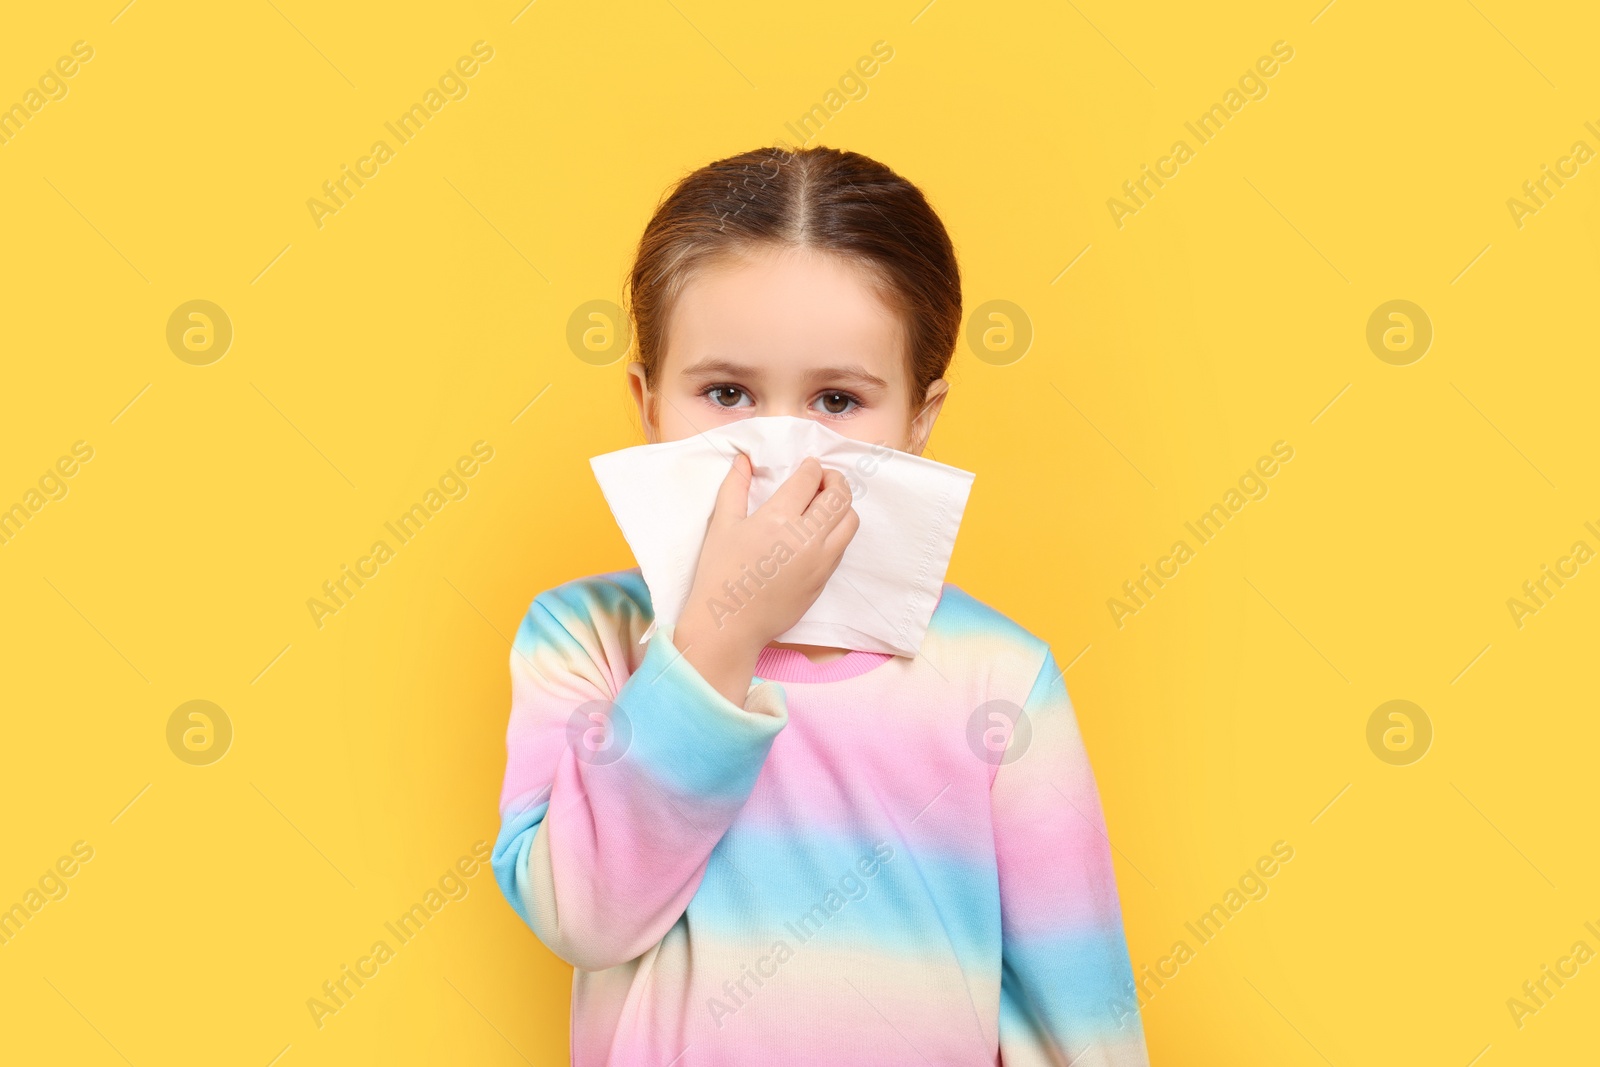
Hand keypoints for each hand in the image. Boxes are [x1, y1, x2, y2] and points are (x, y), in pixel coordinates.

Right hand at [673, 453, 858, 704]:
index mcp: (778, 518)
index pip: (809, 479)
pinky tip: (819, 531)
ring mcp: (820, 560)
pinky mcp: (824, 579)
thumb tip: (744, 460)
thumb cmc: (720, 574)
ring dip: (842, 506)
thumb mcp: (723, 525)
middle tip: (823, 479)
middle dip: (835, 480)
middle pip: (839, 496)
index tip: (809, 466)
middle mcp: (806, 537)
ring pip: (850, 521)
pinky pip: (842, 546)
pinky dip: (837, 531)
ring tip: (825, 505)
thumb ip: (735, 487)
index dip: (812, 467)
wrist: (730, 624)